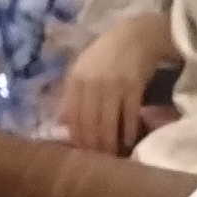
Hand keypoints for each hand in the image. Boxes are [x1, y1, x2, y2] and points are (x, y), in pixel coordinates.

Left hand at [55, 12, 180, 154]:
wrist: (135, 36)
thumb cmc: (106, 55)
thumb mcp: (82, 69)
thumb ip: (71, 94)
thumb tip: (61, 123)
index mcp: (75, 79)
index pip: (72, 116)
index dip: (76, 137)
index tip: (81, 152)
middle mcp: (91, 83)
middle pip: (89, 123)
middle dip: (93, 145)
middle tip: (98, 159)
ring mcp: (113, 85)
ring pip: (107, 123)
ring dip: (109, 143)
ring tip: (111, 155)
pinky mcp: (133, 87)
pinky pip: (128, 116)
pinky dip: (128, 131)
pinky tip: (128, 140)